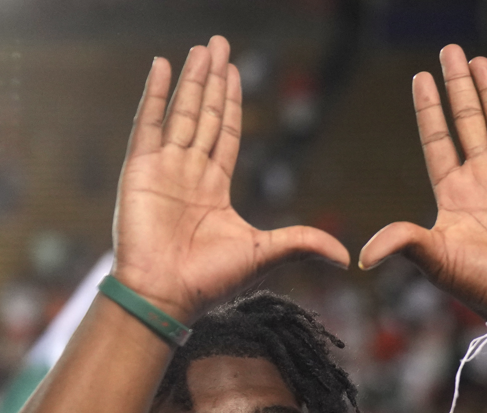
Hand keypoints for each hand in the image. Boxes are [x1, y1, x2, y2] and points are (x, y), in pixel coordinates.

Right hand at [111, 36, 348, 319]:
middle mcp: (187, 174)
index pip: (224, 134)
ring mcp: (162, 170)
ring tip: (201, 48)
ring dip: (191, 79)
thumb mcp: (266, 254)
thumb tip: (347, 258)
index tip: (235, 72)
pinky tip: (161, 66)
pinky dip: (154, 94)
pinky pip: (147, 123)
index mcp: (213, 190)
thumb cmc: (209, 282)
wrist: (165, 295)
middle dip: (212, 80)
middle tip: (219, 43)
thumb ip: (303, 243)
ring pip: (180, 113)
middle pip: (203, 115)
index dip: (230, 102)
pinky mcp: (139, 170)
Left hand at [359, 49, 486, 317]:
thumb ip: (403, 244)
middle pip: (467, 122)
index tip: (420, 79)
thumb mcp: (437, 261)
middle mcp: (483, 181)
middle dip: (458, 87)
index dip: (429, 111)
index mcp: (455, 194)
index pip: (438, 141)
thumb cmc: (483, 285)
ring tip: (478, 61)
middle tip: (449, 51)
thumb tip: (363, 257)